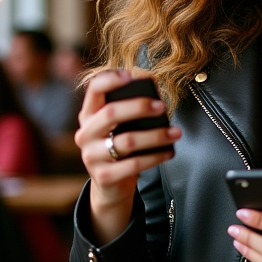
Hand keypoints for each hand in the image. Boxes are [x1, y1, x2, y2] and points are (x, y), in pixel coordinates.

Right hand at [75, 69, 180, 243]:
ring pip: (127, 141)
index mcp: (88, 116)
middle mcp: (85, 134)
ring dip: (156, 136)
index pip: (94, 89)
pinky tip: (169, 152)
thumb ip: (131, 109)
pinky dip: (155, 157)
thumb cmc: (119, 149)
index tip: (130, 75)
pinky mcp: (104, 177)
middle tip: (162, 107)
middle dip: (139, 107)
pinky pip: (134, 165)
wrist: (111, 186)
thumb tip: (155, 89)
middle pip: (111, 113)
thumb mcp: (120, 128)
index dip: (110, 79)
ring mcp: (91, 156)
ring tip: (176, 133)